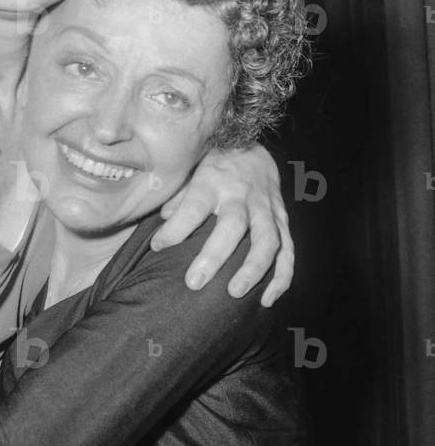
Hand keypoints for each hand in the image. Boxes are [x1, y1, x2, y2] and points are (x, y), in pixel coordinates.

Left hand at [150, 144, 292, 305]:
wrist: (252, 147)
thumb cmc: (214, 165)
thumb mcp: (191, 171)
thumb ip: (178, 196)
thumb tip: (164, 220)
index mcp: (214, 181)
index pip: (193, 207)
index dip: (175, 229)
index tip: (158, 246)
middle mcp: (242, 195)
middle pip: (232, 226)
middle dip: (213, 256)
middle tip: (193, 283)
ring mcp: (266, 208)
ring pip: (267, 240)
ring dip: (253, 269)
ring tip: (235, 293)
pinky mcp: (283, 219)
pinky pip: (287, 250)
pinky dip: (281, 276)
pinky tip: (267, 299)